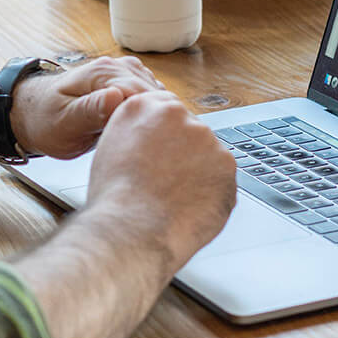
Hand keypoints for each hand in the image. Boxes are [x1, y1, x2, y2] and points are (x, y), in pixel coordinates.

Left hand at [11, 56, 162, 159]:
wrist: (33, 113)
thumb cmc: (45, 120)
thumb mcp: (64, 122)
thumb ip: (90, 110)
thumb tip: (117, 97)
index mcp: (103, 73)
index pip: (144, 94)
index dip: (151, 121)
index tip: (152, 143)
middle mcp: (118, 67)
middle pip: (155, 95)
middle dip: (157, 121)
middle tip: (151, 149)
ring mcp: (125, 74)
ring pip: (157, 97)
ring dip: (156, 118)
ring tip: (147, 143)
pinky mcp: (128, 84)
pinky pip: (151, 100)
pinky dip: (152, 116)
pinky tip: (143, 133)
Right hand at [82, 90, 237, 270]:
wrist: (132, 229)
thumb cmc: (114, 199)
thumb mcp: (110, 149)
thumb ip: (135, 133)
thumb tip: (152, 139)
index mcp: (143, 107)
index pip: (164, 110)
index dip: (164, 136)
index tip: (163, 152)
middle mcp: (178, 115)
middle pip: (189, 130)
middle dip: (183, 154)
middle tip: (166, 181)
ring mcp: (206, 139)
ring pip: (207, 155)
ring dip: (198, 173)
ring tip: (173, 198)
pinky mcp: (227, 164)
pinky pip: (221, 178)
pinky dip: (211, 192)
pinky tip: (189, 206)